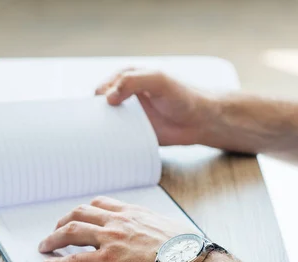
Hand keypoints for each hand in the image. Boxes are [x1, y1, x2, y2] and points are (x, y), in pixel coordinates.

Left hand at [38, 196, 194, 261]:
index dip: (85, 211)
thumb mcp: (167, 225)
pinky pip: (75, 259)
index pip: (101, 204)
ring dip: (53, 238)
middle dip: (63, 221)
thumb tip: (155, 231)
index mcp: (132, 213)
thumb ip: (152, 225)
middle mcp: (118, 221)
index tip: (79, 216)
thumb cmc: (185, 248)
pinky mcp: (107, 260)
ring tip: (45, 245)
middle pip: (80, 213)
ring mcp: (110, 239)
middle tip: (56, 230)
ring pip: (72, 232)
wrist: (189, 261)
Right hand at [95, 68, 216, 145]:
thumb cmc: (183, 95)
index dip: (100, 97)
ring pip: (106, 123)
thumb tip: (107, 98)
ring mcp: (129, 116)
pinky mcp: (134, 133)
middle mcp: (126, 97)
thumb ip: (132, 82)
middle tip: (100, 124)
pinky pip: (116, 138)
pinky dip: (111, 142)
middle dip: (96, 115)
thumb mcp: (158, 80)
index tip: (107, 106)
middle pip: (100, 107)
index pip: (103, 87)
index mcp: (128, 79)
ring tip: (100, 138)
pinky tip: (110, 146)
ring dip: (101, 130)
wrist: (201, 121)